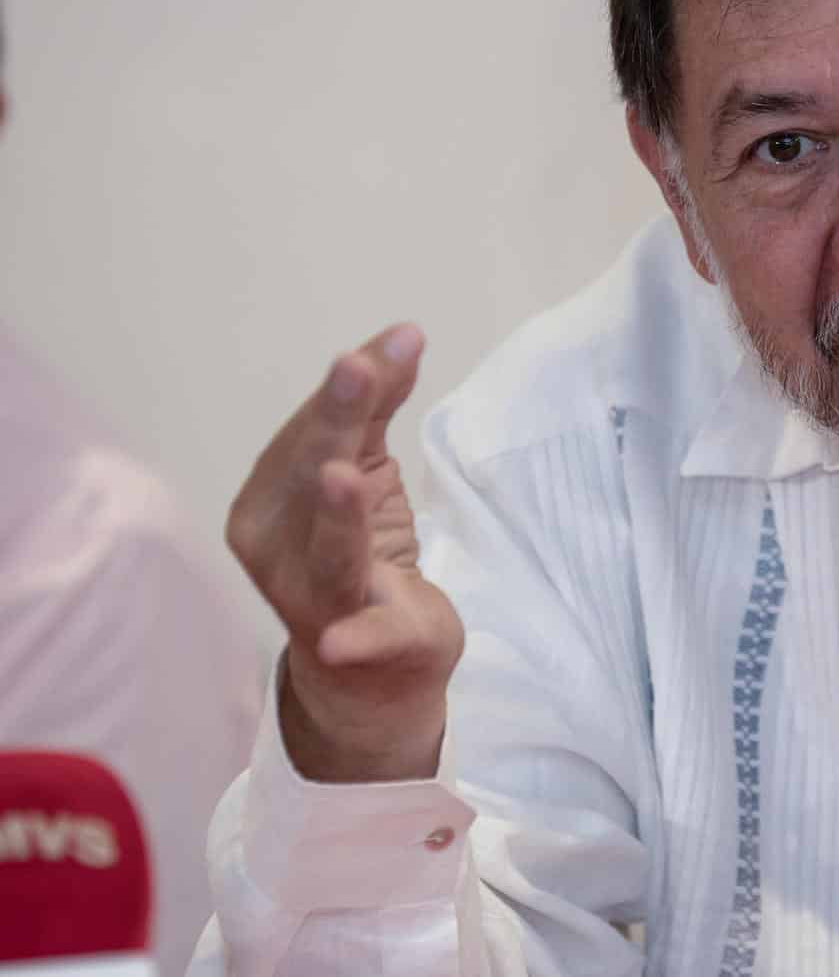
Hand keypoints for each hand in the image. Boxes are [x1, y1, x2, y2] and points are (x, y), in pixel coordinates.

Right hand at [225, 323, 461, 781]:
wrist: (367, 668)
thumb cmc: (357, 549)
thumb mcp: (370, 469)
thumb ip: (378, 409)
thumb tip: (402, 336)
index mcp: (270, 497)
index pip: (312, 431)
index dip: (352, 386)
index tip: (400, 340)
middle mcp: (275, 545)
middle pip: (311, 475)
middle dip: (334, 422)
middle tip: (359, 369)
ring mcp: (312, 598)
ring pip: (328, 550)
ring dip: (335, 516)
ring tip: (345, 478)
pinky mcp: (359, 647)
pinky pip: (360, 640)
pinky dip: (356, 638)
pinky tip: (345, 639)